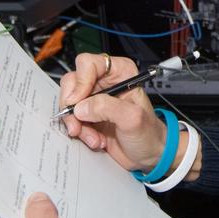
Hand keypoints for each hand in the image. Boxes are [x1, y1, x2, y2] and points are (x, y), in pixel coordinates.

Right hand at [59, 53, 168, 172]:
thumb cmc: (149, 133)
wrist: (148, 153)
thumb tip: (81, 107)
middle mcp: (105, 82)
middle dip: (72, 106)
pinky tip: (95, 139)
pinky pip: (72, 119)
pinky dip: (80, 132)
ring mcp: (94, 99)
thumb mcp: (132, 118)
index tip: (78, 101)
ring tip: (94, 137)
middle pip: (72, 82)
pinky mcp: (88, 115)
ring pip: (69, 103)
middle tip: (78, 124)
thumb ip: (107, 108)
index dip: (80, 82)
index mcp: (119, 72)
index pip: (88, 64)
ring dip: (77, 123)